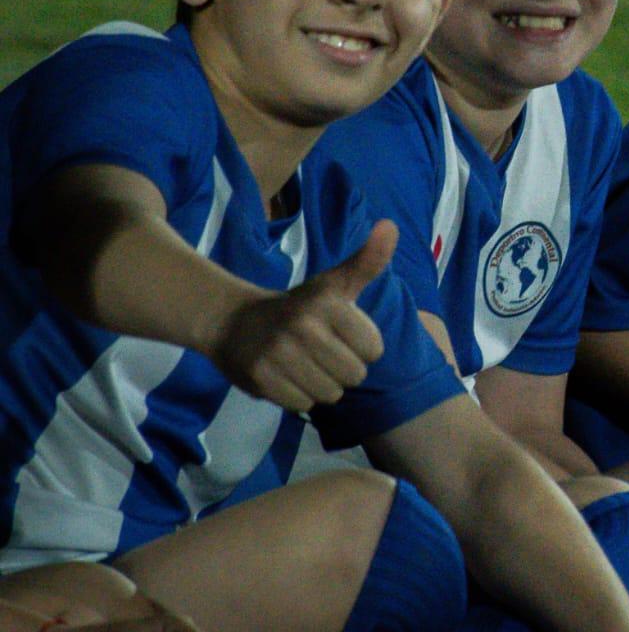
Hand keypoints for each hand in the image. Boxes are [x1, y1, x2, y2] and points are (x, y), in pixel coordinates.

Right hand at [206, 220, 395, 413]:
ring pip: (330, 394)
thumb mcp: (334, 283)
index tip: (340, 335)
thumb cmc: (298, 306)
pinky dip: (298, 397)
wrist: (234, 322)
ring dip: (321, 386)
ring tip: (303, 365)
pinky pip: (302, 405)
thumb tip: (390, 226)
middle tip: (320, 352)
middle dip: (342, 369)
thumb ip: (368, 261)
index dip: (361, 347)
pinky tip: (285, 376)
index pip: (374, 350)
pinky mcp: (261, 379)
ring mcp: (280, 353)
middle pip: (354, 375)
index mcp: (327, 302)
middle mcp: (303, 326)